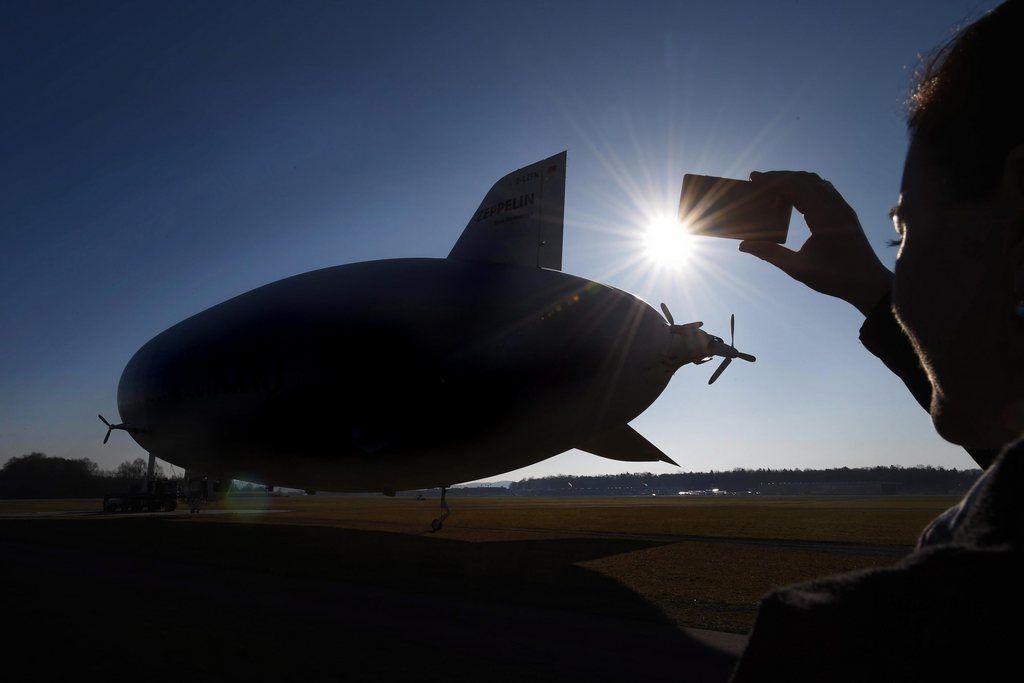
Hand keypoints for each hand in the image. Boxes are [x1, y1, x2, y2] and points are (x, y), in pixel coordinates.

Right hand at [738, 171, 892, 316]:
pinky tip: (794, 197)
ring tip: (773, 189)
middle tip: (758, 180)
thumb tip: (743, 245)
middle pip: (805, 179)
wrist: (869, 283)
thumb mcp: (798, 269)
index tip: (754, 177)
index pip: (796, 187)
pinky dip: (805, 187)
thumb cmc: (835, 278)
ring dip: (793, 180)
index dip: (773, 180)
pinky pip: (824, 189)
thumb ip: (770, 254)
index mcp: (824, 218)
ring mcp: (843, 207)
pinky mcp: (845, 212)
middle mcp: (836, 207)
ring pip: (815, 182)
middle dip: (780, 177)